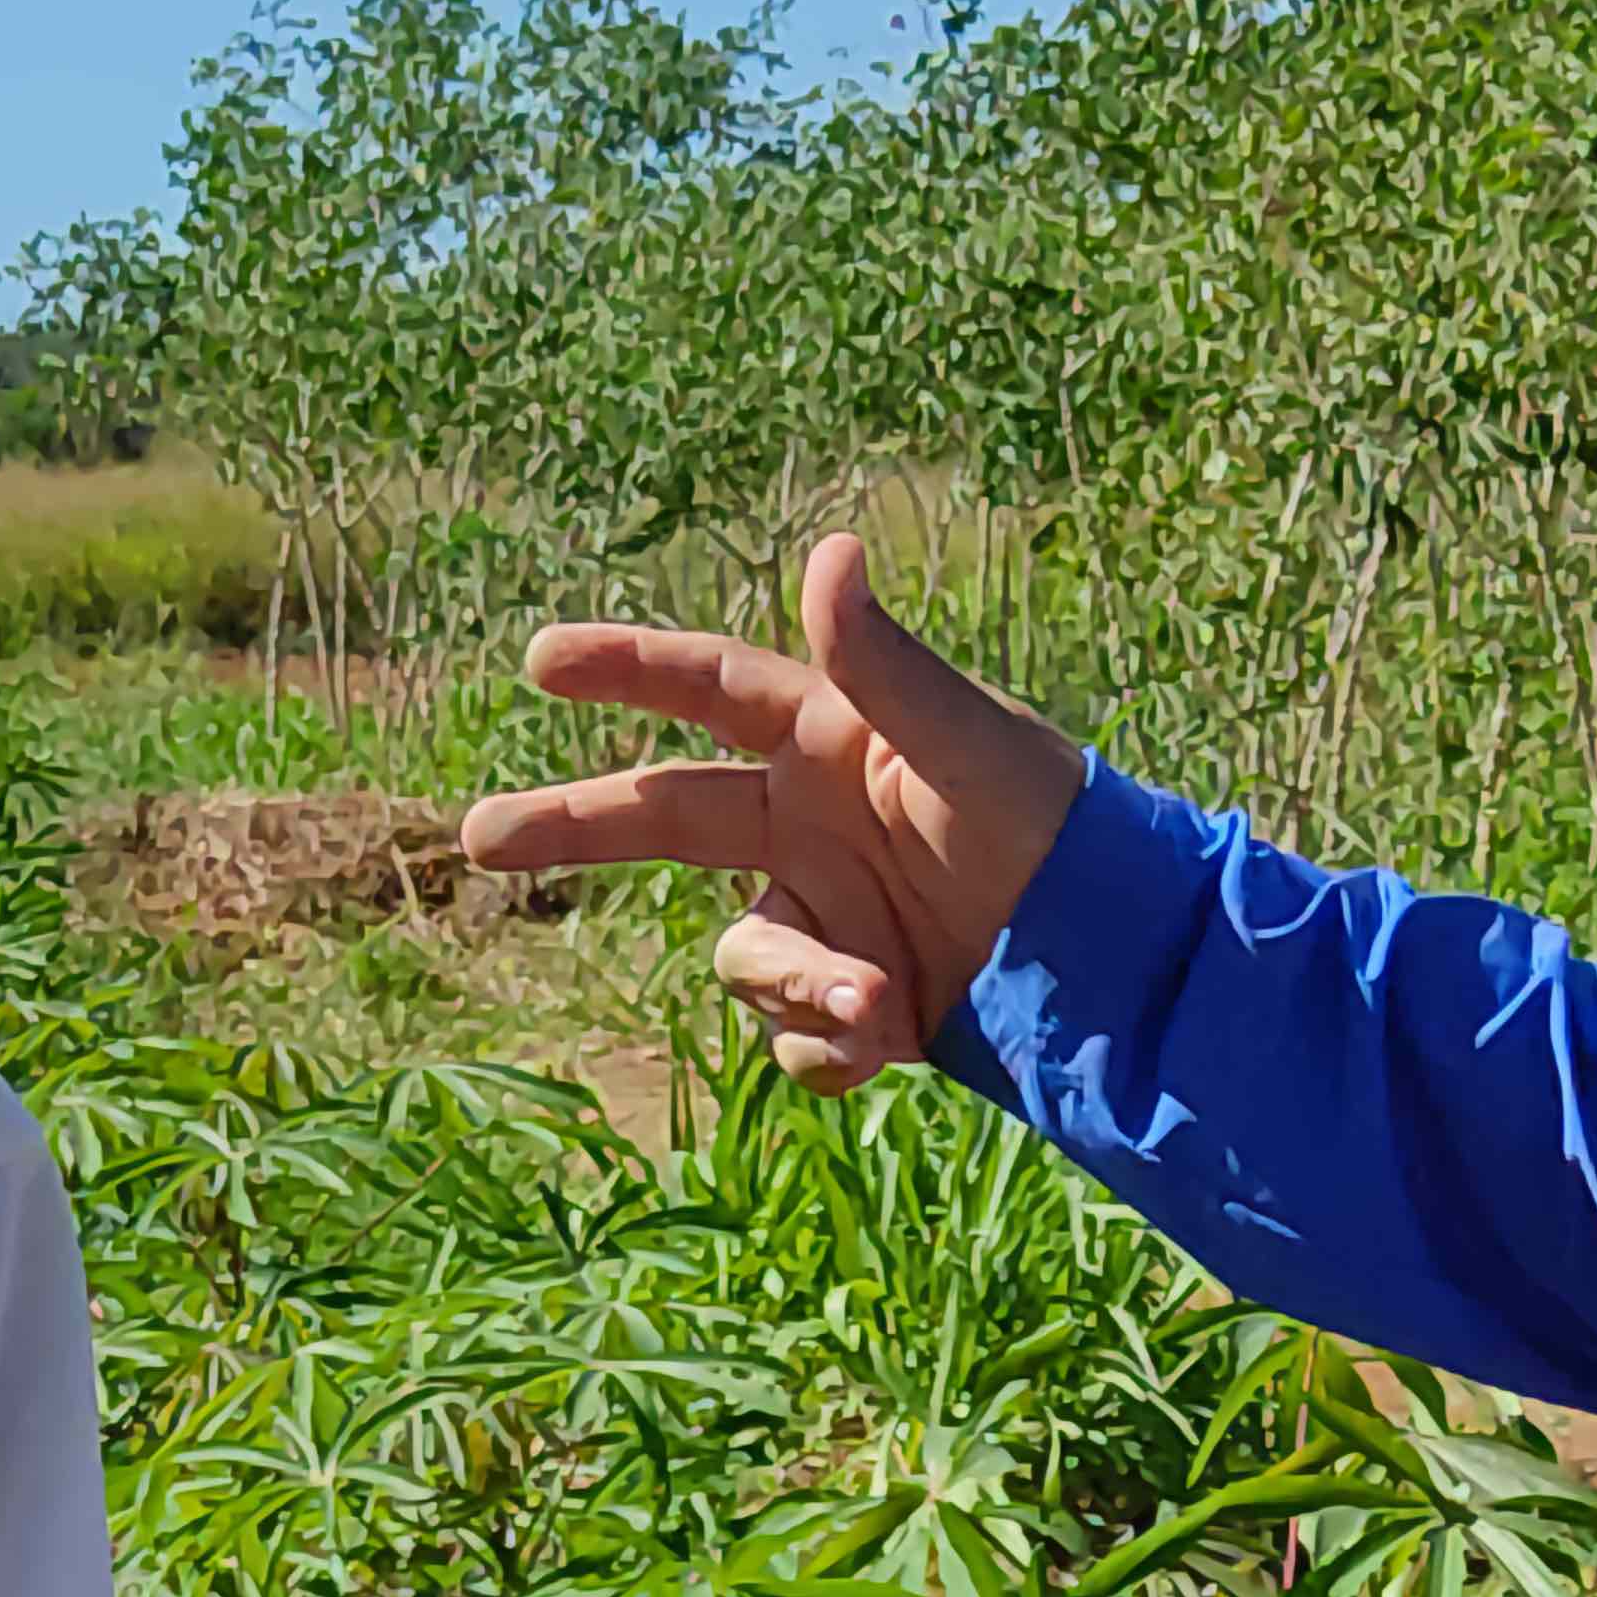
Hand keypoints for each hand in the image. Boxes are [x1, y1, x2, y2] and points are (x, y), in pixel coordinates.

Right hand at [459, 531, 1092, 1088]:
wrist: (1118, 958)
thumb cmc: (1056, 823)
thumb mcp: (971, 743)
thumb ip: (887, 662)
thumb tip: (828, 549)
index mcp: (828, 738)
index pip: (706, 687)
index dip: (624, 668)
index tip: (540, 660)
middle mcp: (804, 820)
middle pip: (659, 815)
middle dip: (571, 825)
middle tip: (479, 840)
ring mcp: (819, 911)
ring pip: (739, 956)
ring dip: (794, 984)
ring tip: (874, 998)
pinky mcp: (843, 999)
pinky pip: (790, 1038)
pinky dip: (831, 1047)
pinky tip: (896, 1034)